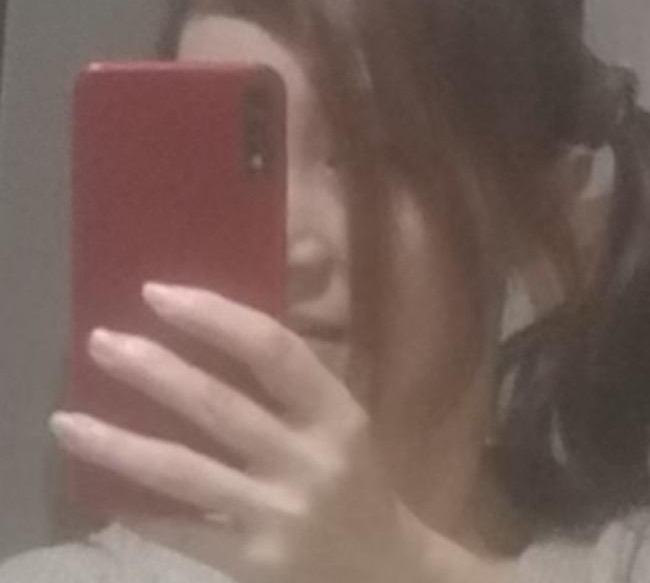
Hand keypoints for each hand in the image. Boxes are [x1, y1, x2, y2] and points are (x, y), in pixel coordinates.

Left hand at [51, 284, 428, 582]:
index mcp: (335, 413)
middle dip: (153, 368)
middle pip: (217, 404)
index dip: (214, 316)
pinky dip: (139, 507)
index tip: (159, 294)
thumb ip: (291, 383)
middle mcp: (306, 460)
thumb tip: (212, 331)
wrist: (384, 569)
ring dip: (118, 443)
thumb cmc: (356, 478)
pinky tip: (102, 487)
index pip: (272, 349)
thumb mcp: (339, 421)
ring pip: (183, 472)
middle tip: (100, 340)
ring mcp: (276, 515)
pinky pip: (182, 530)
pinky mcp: (253, 563)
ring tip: (66, 420)